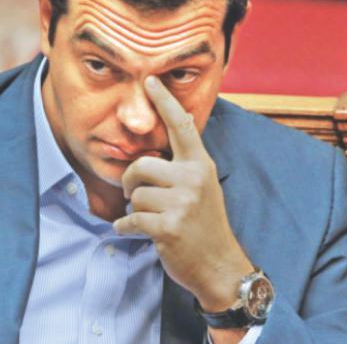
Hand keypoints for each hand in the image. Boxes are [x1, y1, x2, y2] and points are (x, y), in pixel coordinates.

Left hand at [113, 76, 253, 312]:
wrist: (220, 266)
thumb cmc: (205, 225)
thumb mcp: (204, 187)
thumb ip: (186, 163)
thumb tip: (172, 130)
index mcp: (200, 165)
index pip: (182, 126)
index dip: (164, 102)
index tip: (150, 80)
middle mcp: (193, 179)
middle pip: (141, 165)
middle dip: (132, 181)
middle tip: (138, 195)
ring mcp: (182, 203)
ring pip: (135, 194)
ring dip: (134, 209)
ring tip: (150, 218)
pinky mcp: (168, 227)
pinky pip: (129, 219)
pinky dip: (125, 227)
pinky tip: (136, 232)